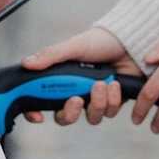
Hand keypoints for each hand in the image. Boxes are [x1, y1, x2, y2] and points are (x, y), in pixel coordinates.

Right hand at [19, 26, 142, 126]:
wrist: (132, 41)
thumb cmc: (101, 40)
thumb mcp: (74, 46)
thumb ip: (51, 56)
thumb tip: (27, 63)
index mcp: (62, 79)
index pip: (41, 101)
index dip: (34, 112)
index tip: (39, 116)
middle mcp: (76, 91)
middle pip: (65, 117)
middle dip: (70, 113)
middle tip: (76, 100)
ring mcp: (95, 99)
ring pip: (90, 117)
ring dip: (96, 102)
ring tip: (101, 84)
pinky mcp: (113, 101)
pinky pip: (109, 112)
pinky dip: (112, 99)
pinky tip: (114, 83)